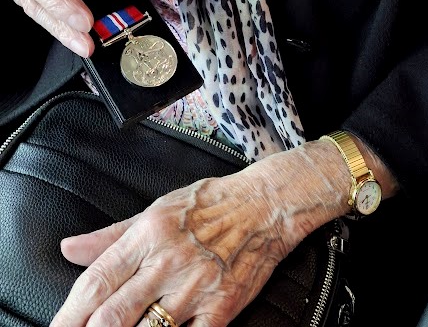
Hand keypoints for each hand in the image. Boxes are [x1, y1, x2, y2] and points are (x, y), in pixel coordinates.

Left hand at [49, 141, 352, 326]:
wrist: (266, 205)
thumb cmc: (209, 204)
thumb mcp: (157, 209)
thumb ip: (111, 236)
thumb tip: (69, 249)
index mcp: (148, 233)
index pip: (97, 280)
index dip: (70, 312)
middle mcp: (168, 261)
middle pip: (113, 315)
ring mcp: (196, 288)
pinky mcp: (222, 308)